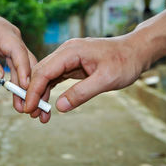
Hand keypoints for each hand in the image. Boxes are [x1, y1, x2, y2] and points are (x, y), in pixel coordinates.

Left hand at [0, 0, 36, 112]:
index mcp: (4, 32)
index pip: (18, 52)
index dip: (24, 71)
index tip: (26, 89)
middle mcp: (13, 37)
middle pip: (26, 61)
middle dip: (27, 84)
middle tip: (27, 106)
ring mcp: (12, 43)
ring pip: (23, 66)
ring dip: (22, 85)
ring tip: (21, 106)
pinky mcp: (9, 49)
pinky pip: (17, 66)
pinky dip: (17, 80)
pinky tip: (17, 94)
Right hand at [24, 35, 148, 122]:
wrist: (136, 51)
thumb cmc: (124, 61)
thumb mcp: (106, 80)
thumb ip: (82, 93)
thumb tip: (60, 107)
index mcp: (71, 51)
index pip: (44, 71)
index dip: (34, 90)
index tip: (29, 108)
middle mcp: (66, 52)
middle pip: (41, 72)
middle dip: (34, 94)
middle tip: (32, 115)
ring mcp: (68, 58)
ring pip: (47, 76)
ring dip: (41, 94)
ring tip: (40, 114)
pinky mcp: (72, 64)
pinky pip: (56, 77)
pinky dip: (50, 90)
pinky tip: (48, 103)